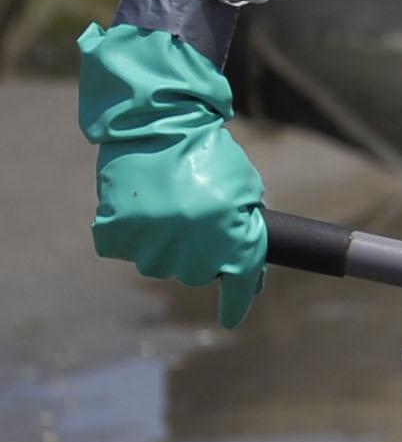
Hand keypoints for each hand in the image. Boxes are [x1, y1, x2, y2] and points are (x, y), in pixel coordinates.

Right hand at [81, 24, 268, 327]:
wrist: (159, 124)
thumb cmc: (207, 154)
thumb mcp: (243, 190)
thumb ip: (244, 230)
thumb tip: (242, 274)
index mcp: (232, 238)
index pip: (239, 283)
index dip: (236, 302)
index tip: (232, 318)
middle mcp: (193, 250)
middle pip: (198, 273)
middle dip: (202, 252)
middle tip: (195, 218)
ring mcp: (152, 245)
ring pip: (160, 263)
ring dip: (165, 243)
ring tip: (167, 205)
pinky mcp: (117, 235)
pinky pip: (126, 247)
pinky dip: (131, 232)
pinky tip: (140, 206)